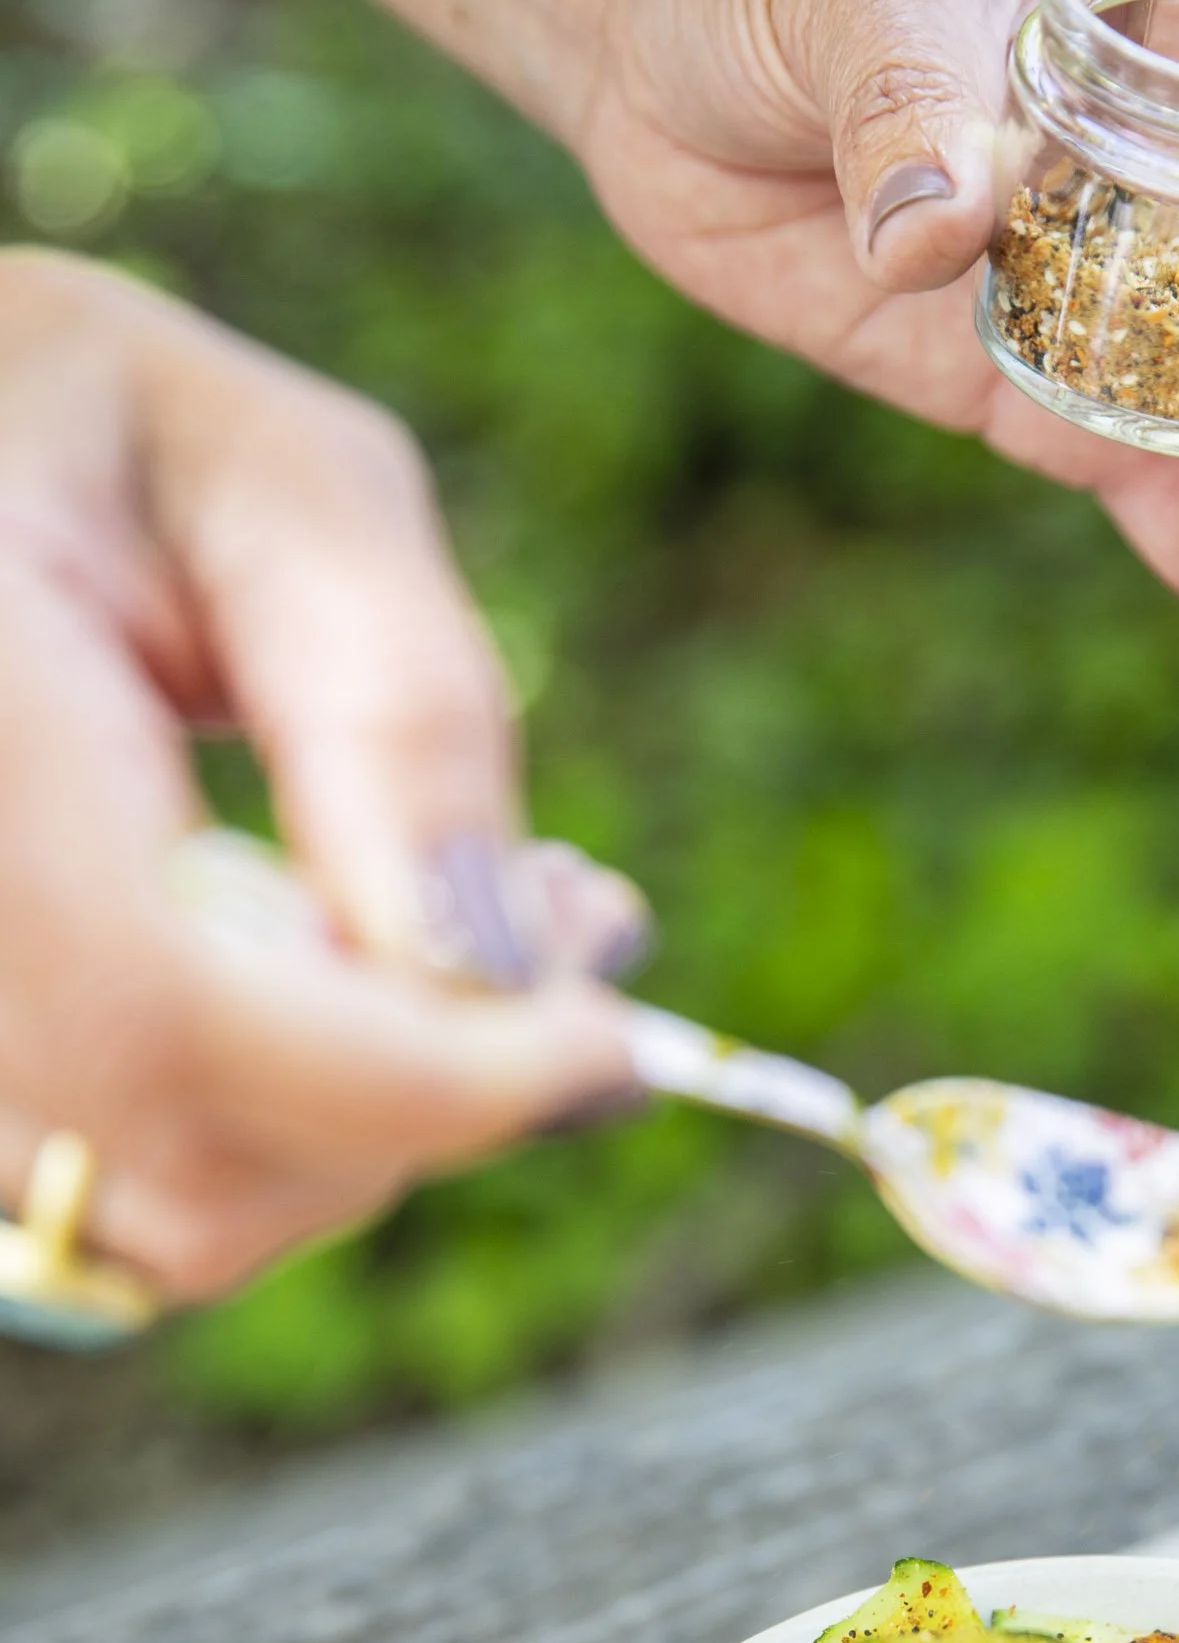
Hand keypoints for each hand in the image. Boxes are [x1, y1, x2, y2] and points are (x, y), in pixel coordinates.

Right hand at [0, 254, 643, 1304]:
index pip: (170, 1004)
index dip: (417, 1075)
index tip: (610, 1037)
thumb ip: (400, 719)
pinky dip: (291, 1130)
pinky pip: (133, 1192)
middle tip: (567, 920)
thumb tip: (512, 979)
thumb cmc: (103, 426)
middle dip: (428, 1097)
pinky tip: (359, 981)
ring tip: (475, 925)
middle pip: (180, 1164)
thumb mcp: (286, 485)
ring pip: (160, 1216)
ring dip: (373, 1123)